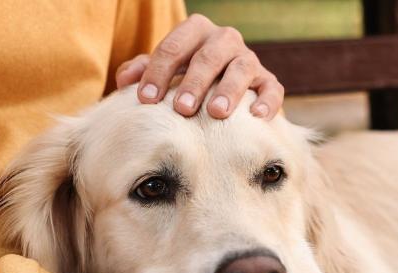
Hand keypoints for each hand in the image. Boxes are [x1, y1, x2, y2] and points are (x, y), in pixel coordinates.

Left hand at [115, 14, 283, 119]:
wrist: (222, 90)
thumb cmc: (184, 78)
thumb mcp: (163, 71)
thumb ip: (142, 71)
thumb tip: (125, 81)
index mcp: (196, 30)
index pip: (174, 47)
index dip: (158, 72)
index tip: (146, 100)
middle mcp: (225, 40)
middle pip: (209, 56)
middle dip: (194, 83)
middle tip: (182, 109)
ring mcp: (249, 59)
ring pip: (242, 69)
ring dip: (229, 90)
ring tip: (217, 113)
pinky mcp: (268, 81)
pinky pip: (272, 88)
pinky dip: (267, 101)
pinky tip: (256, 116)